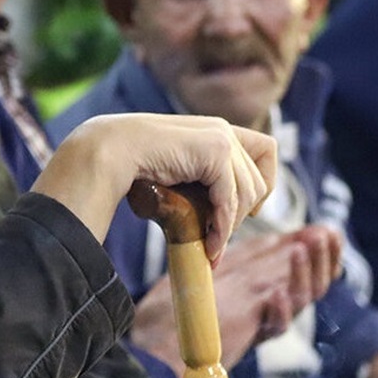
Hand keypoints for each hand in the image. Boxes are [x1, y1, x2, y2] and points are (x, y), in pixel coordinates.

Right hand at [32, 113, 276, 261]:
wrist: (111, 151)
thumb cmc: (137, 167)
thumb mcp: (182, 170)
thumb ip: (206, 180)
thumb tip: (229, 215)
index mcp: (218, 130)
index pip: (267, 150)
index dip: (264, 181)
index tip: (245, 207)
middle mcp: (224, 130)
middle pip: (260, 182)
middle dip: (243, 215)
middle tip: (218, 235)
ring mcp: (221, 139)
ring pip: (248, 194)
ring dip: (230, 227)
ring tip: (210, 246)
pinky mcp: (214, 152)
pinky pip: (230, 200)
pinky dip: (221, 229)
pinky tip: (209, 248)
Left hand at [130, 225, 342, 377]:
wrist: (159, 334)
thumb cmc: (187, 297)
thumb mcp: (223, 263)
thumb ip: (248, 252)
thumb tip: (270, 227)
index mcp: (267, 281)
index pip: (304, 263)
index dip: (321, 249)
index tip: (328, 229)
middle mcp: (271, 299)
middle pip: (312, 281)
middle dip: (323, 257)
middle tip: (325, 234)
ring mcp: (261, 317)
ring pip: (300, 300)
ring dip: (305, 273)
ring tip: (301, 250)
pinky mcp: (247, 334)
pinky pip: (273, 326)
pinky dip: (279, 310)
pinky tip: (278, 295)